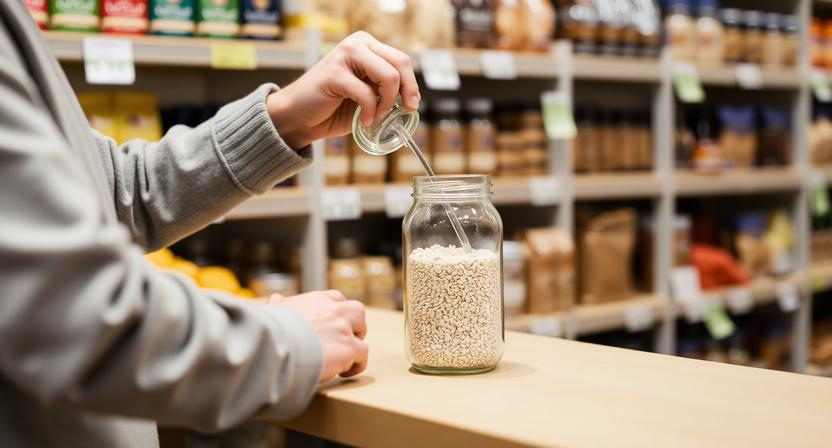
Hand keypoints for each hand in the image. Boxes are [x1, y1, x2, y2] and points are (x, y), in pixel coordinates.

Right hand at [266, 31, 420, 148]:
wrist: (299, 118)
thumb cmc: (333, 108)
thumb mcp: (367, 95)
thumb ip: (385, 90)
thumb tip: (412, 99)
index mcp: (366, 45)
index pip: (401, 60)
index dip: (412, 84)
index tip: (413, 104)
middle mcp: (357, 44)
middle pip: (400, 63)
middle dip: (408, 90)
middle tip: (405, 110)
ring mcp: (345, 55)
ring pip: (388, 76)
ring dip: (388, 102)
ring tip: (378, 115)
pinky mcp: (334, 73)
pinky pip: (367, 94)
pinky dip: (371, 112)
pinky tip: (365, 120)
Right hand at [269, 290, 367, 381]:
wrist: (274, 345)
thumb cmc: (271, 330)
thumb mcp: (273, 310)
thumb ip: (279, 305)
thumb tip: (275, 301)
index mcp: (316, 300)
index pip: (336, 299)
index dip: (337, 312)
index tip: (333, 323)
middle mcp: (333, 310)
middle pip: (356, 311)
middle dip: (354, 324)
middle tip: (346, 339)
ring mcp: (343, 328)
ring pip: (361, 332)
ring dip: (357, 344)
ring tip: (348, 358)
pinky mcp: (348, 348)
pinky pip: (362, 355)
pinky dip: (357, 364)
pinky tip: (345, 372)